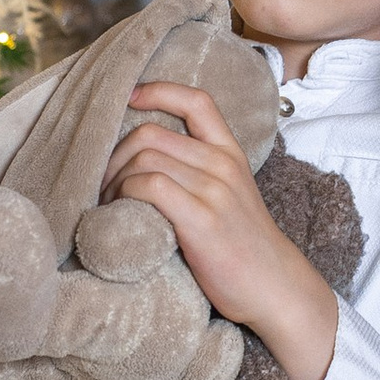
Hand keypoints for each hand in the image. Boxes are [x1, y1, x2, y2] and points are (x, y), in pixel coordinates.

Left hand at [105, 80, 339, 379]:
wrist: (275, 288)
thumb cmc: (243, 249)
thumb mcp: (230, 197)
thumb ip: (200, 174)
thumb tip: (147, 163)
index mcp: (230, 154)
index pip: (196, 101)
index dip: (158, 91)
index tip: (129, 98)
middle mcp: (222, 164)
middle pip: (151, 134)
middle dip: (114, 154)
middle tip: (103, 184)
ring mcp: (213, 190)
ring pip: (144, 158)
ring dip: (113, 179)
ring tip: (108, 203)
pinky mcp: (201, 218)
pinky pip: (149, 186)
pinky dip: (124, 195)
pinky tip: (120, 213)